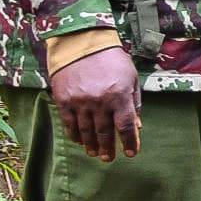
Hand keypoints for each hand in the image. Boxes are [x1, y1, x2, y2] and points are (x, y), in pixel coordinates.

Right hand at [48, 44, 142, 159]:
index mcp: (119, 96)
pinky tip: (80, 141)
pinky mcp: (64, 100)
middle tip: (109, 158)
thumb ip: (134, 102)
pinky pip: (69, 123)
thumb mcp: (130, 77)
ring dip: (91, 144)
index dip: (130, 142)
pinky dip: (75, 135)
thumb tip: (136, 126)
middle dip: (109, 148)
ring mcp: (80, 101)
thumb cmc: (111, 59)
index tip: (131, 152)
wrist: (81, 43)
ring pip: (86, 131)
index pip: (126, 126)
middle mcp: (100, 101)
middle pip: (105, 132)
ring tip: (95, 153)